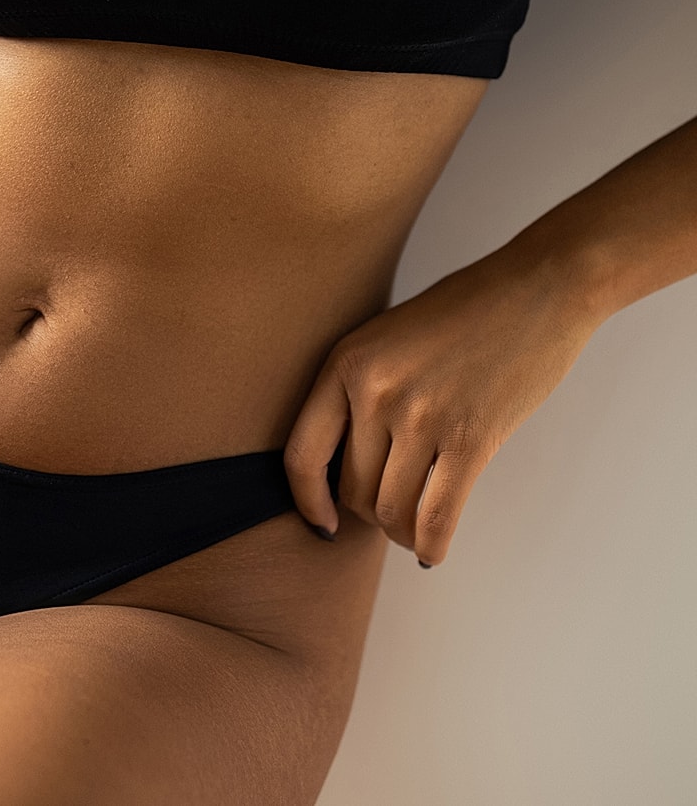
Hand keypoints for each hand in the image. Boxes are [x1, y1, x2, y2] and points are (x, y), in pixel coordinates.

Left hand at [283, 249, 598, 566]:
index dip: (308, 501)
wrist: (536, 289)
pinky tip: (433, 550)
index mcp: (346, 362)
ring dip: (401, 530)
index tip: (322, 522)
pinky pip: (436, 518)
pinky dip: (432, 545)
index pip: (301, 455)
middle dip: (368, 511)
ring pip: (391, 510)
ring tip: (414, 527)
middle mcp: (375, 391)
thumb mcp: (387, 337)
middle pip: (351, 489)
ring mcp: (421, 417)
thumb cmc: (465, 311)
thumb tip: (346, 467)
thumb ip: (361, 390)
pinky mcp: (470, 440)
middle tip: (390, 509)